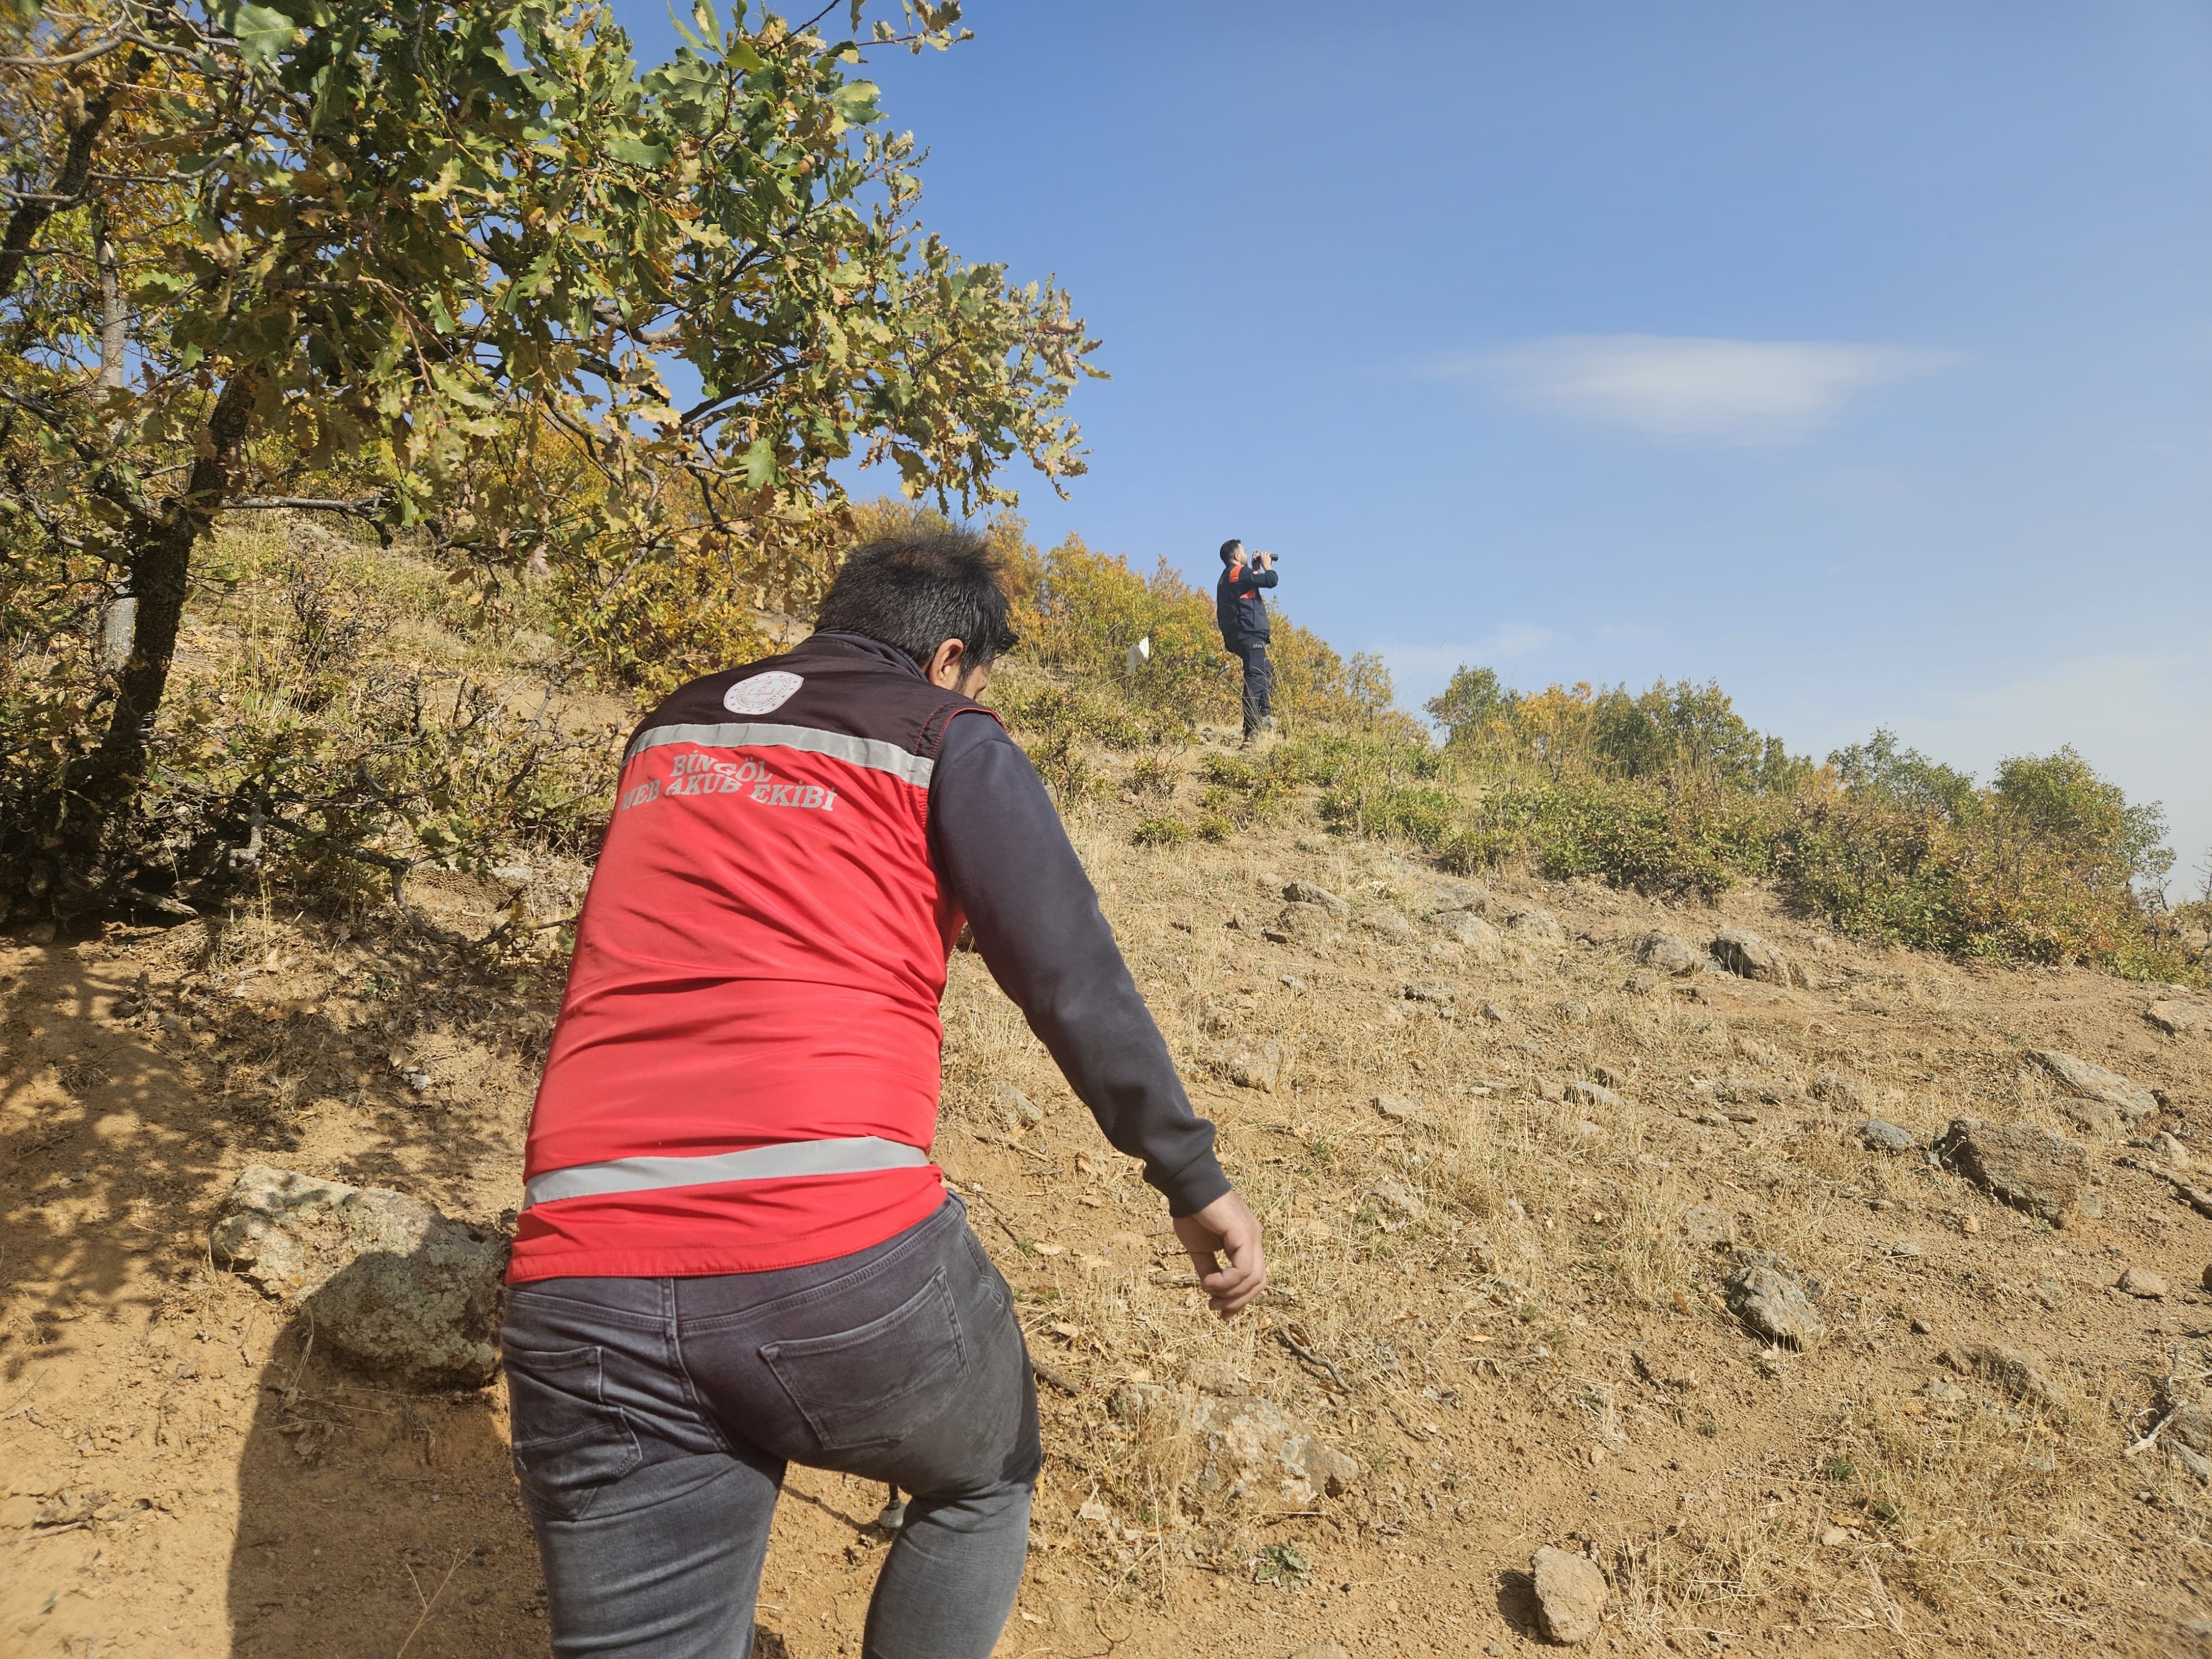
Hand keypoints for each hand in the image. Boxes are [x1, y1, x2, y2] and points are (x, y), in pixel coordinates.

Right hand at [1173, 1190, 1265, 1317]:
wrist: (1187, 1188)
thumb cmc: (1192, 1214)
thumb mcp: (1200, 1250)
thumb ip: (1209, 1270)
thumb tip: (1213, 1291)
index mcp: (1246, 1243)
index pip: (1254, 1279)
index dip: (1240, 1300)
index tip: (1220, 1312)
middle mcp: (1254, 1240)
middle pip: (1259, 1283)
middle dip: (1237, 1302)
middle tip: (1215, 1308)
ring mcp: (1252, 1236)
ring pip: (1253, 1279)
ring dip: (1229, 1294)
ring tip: (1209, 1291)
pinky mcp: (1244, 1234)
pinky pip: (1243, 1270)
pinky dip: (1226, 1282)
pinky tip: (1210, 1282)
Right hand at [1254, 550, 1274, 569]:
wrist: (1266, 566)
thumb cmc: (1263, 564)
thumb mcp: (1260, 561)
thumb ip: (1261, 559)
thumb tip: (1261, 557)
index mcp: (1261, 556)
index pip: (1261, 552)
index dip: (1262, 552)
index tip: (1262, 553)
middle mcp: (1264, 555)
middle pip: (1265, 551)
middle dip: (1265, 552)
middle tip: (1265, 553)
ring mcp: (1267, 556)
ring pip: (1268, 552)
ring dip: (1268, 553)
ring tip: (1268, 555)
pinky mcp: (1270, 557)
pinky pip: (1269, 556)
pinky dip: (1269, 557)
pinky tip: (1269, 559)